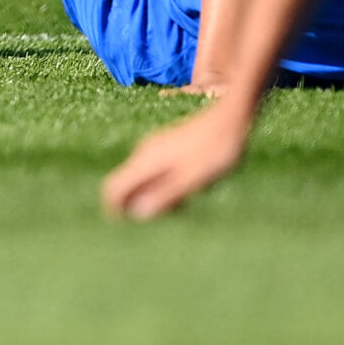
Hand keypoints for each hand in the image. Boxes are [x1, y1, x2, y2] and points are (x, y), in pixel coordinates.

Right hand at [101, 100, 253, 220]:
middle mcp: (144, 152)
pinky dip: (161, 184)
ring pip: (141, 177)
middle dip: (135, 204)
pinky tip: (187, 187)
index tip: (124, 226)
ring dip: (152, 195)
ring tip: (182, 203)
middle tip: (162, 218)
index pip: (113, 186)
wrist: (230, 117)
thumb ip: (164, 195)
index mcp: (146, 161)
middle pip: (126, 183)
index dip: (112, 208)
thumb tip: (138, 213)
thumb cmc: (215, 149)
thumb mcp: (192, 178)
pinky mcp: (166, 145)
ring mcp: (154, 147)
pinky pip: (153, 170)